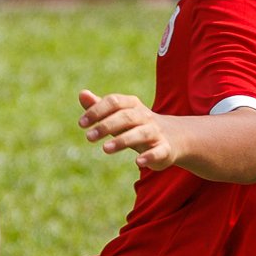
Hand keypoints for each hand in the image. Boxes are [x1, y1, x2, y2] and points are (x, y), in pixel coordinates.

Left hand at [78, 89, 204, 171]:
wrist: (173, 138)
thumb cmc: (137, 126)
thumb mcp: (118, 116)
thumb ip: (100, 107)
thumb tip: (82, 94)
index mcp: (132, 105)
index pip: (114, 102)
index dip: (97, 111)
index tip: (81, 124)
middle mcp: (145, 116)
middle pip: (126, 116)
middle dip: (106, 125)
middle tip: (88, 137)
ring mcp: (156, 132)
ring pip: (141, 133)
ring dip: (123, 140)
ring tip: (105, 149)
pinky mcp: (165, 149)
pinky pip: (159, 151)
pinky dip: (149, 156)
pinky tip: (138, 162)